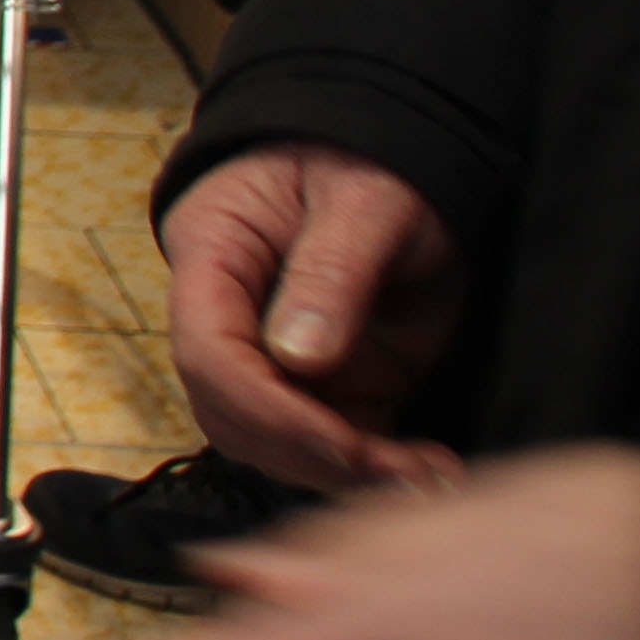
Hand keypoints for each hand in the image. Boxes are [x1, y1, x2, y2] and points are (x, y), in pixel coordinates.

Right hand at [162, 143, 469, 493]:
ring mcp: (279, 357)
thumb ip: (332, 271)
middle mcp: (231, 316)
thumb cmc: (372, 160)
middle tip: (398, 473)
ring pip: (276, 444)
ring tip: (430, 480)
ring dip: (345, 476)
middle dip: (308, 455)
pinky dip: (378, 474)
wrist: (403, 162)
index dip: (266, 409)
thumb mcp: (364, 200)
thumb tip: (298, 358)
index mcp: (215, 254)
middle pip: (231, 413)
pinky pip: (336, 449)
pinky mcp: (334, 384)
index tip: (343, 445)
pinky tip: (431, 472)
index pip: (208, 351)